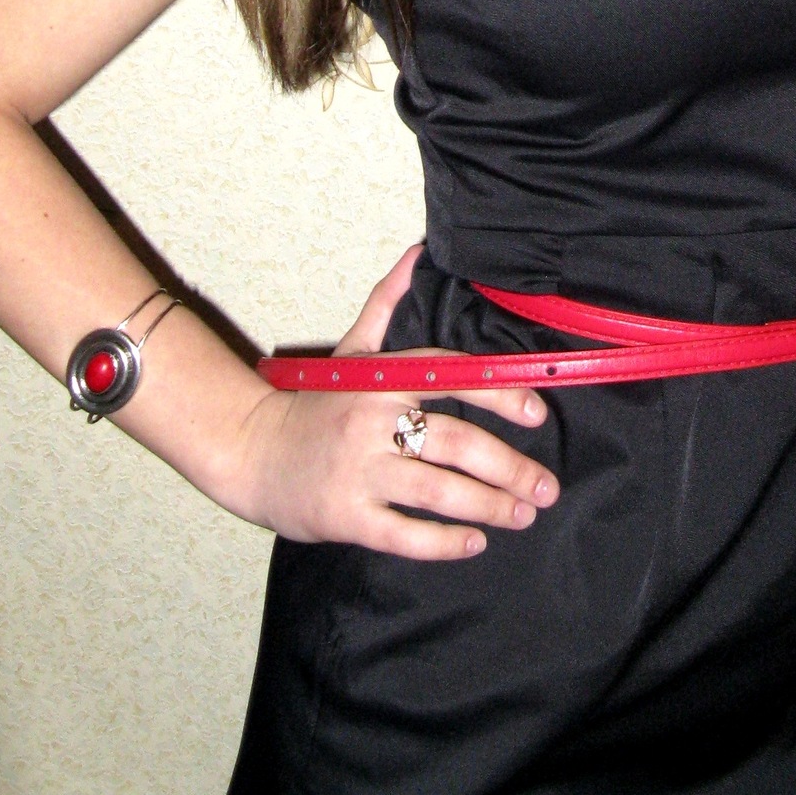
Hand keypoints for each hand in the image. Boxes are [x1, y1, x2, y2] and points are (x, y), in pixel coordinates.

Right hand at [230, 244, 559, 557]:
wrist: (250, 452)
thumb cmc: (313, 404)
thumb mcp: (351, 350)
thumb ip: (387, 302)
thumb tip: (417, 251)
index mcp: (382, 381)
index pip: (452, 378)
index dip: (500, 394)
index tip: (537, 413)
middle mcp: (373, 422)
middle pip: (456, 443)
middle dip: (510, 468)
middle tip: (545, 488)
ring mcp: (360, 471)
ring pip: (438, 491)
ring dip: (489, 506)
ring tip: (522, 515)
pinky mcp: (346, 516)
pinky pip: (404, 534)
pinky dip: (443, 543)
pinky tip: (473, 543)